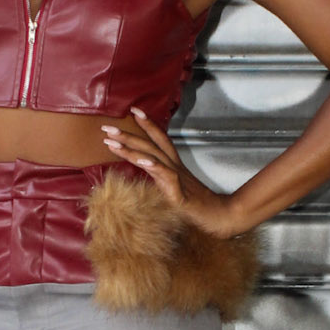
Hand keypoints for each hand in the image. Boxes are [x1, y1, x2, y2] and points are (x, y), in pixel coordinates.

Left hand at [101, 107, 242, 237]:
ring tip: (112, 141)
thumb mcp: (176, 194)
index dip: (148, 125)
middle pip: (151, 144)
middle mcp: (175, 168)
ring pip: (153, 156)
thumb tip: (145, 185)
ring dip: (132, 147)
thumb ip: (164, 186)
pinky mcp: (179, 193)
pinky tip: (141, 160)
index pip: (160, 140)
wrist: (222, 218)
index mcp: (174, 167)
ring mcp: (177, 179)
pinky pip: (166, 175)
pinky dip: (154, 166)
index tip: (133, 111)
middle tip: (106, 126)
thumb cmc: (199, 209)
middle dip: (128, 134)